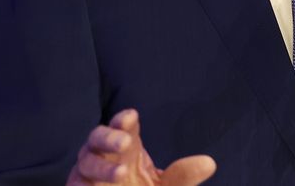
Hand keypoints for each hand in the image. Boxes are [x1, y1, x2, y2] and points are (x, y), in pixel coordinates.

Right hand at [67, 108, 216, 184]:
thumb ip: (182, 177)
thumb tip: (210, 163)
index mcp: (127, 145)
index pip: (124, 125)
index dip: (125, 120)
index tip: (132, 117)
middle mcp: (103, 154)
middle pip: (98, 136)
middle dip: (109, 136)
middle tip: (125, 141)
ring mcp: (86, 173)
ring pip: (85, 163)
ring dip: (102, 167)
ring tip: (122, 174)